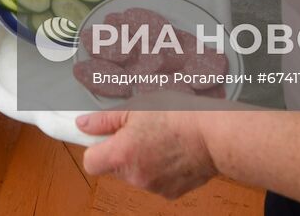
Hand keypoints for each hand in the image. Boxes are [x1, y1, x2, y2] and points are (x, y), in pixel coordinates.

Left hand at [78, 105, 217, 198]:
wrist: (216, 135)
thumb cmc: (181, 116)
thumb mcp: (137, 107)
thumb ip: (105, 119)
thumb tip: (83, 124)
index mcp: (122, 154)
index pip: (90, 162)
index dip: (94, 148)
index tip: (102, 136)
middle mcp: (135, 176)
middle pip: (115, 167)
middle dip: (122, 150)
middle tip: (139, 129)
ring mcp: (154, 187)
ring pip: (136, 174)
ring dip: (142, 159)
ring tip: (162, 138)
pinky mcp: (171, 193)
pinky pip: (156, 180)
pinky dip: (160, 168)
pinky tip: (173, 150)